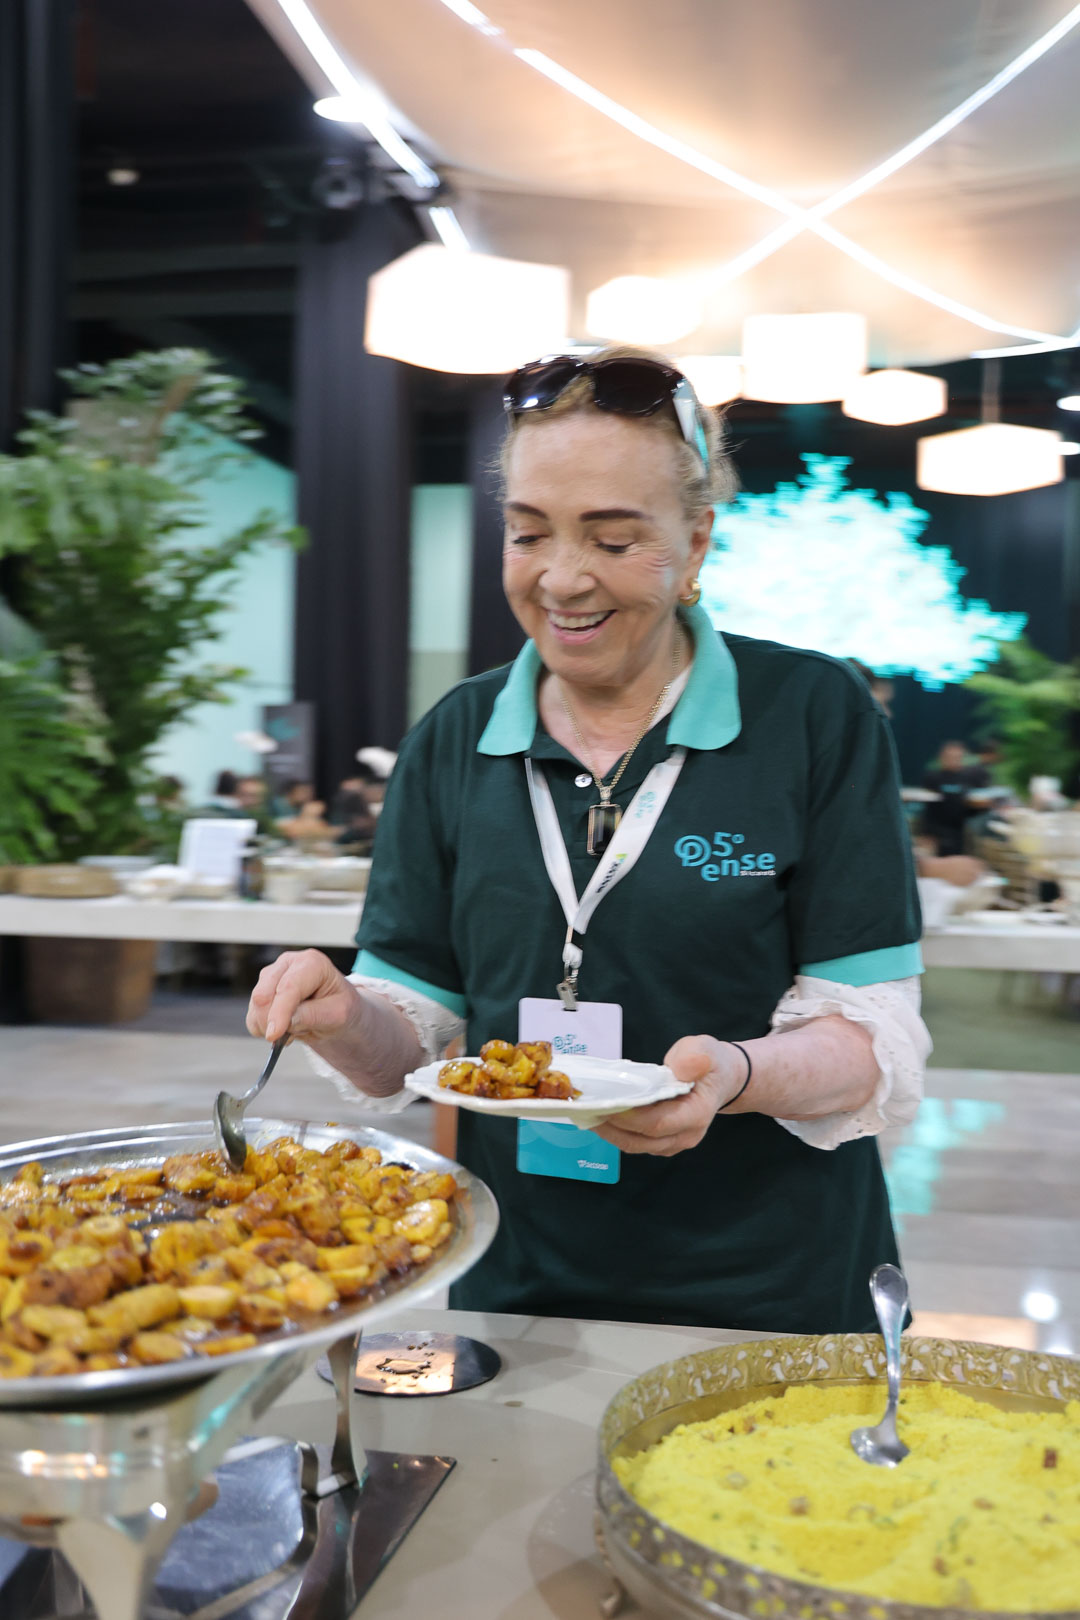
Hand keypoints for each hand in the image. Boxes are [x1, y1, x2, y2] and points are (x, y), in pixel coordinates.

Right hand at [246, 949, 361, 1044]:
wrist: (335, 1012)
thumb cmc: (340, 1007)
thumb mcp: (338, 1014)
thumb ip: (313, 1015)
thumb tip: (288, 1021)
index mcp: (312, 962)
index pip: (289, 987)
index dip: (279, 1012)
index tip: (274, 1034)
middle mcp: (288, 964)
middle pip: (264, 994)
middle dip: (271, 1021)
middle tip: (288, 1037)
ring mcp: (272, 976)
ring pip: (255, 1006)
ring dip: (271, 1026)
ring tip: (296, 1029)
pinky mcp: (261, 991)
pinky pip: (252, 1015)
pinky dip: (264, 1028)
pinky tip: (284, 1029)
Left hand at [592, 1036, 747, 1156]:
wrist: (721, 1078)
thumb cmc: (711, 1063)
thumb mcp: (706, 1049)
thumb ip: (695, 1056)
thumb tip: (681, 1068)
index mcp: (696, 1114)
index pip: (657, 1124)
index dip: (629, 1118)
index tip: (605, 1105)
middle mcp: (686, 1135)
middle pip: (641, 1140)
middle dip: (610, 1127)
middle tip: (584, 1109)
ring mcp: (674, 1142)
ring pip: (635, 1145)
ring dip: (609, 1132)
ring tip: (586, 1113)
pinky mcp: (663, 1142)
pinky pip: (636, 1141)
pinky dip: (616, 1131)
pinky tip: (601, 1116)